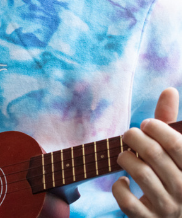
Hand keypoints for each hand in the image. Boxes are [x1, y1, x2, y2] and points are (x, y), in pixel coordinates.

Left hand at [114, 88, 181, 217]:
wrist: (173, 217)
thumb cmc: (173, 177)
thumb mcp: (176, 151)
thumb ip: (170, 123)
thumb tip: (168, 90)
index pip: (177, 144)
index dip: (158, 129)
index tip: (146, 124)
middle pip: (155, 155)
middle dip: (135, 138)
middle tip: (129, 134)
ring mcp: (168, 208)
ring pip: (141, 174)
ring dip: (125, 158)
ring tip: (124, 155)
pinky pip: (127, 201)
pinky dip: (119, 187)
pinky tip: (122, 181)